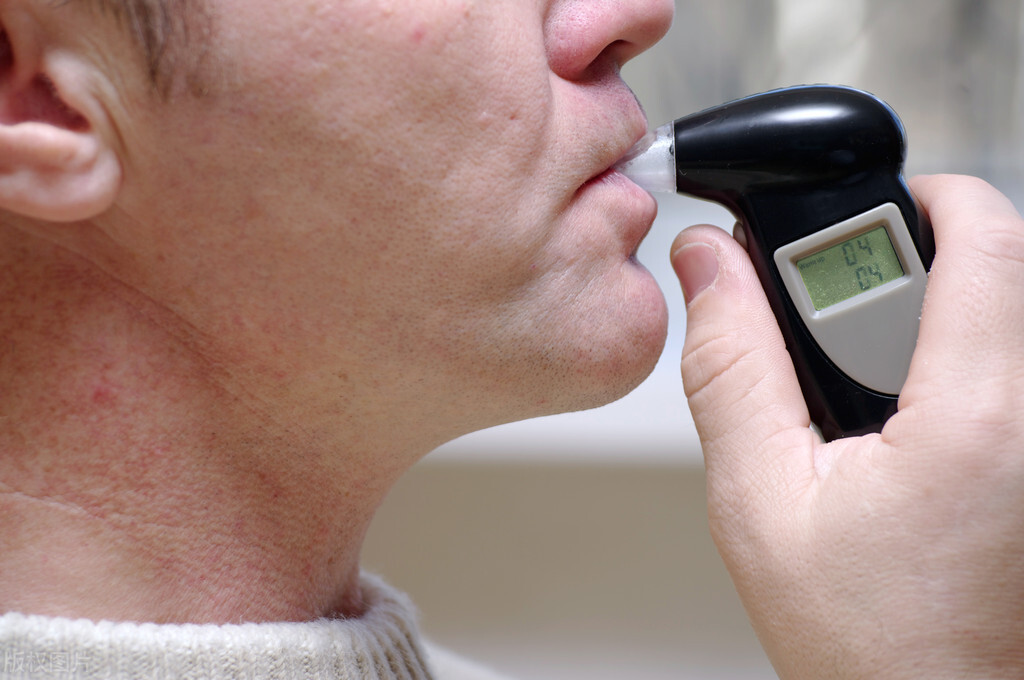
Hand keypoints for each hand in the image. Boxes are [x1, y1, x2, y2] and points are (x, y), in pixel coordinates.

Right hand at [671, 175, 1023, 678]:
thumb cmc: (866, 644)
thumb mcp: (759, 501)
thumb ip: (730, 367)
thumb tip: (708, 266)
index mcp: (977, 417)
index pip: (985, 235)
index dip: (918, 197)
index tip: (851, 220)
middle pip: (1000, 270)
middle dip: (910, 268)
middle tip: (839, 327)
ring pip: (1008, 320)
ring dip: (933, 320)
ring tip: (863, 392)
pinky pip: (1010, 371)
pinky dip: (958, 367)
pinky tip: (902, 426)